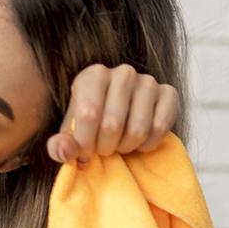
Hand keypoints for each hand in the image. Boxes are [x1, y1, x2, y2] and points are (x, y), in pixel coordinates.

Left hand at [46, 63, 178, 164]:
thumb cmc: (89, 125)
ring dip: (126, 147)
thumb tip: (64, 153)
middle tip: (103, 150)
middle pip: (112, 125)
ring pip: (137, 129)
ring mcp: (148, 81)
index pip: (88, 113)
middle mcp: (122, 72)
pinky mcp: (169, 93)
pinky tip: (139, 143)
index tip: (84, 154)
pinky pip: (160, 128)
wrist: (121, 118)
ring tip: (119, 145)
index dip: (85, 142)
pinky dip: (147, 144)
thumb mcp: (70, 134)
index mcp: (93, 75)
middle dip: (105, 148)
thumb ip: (59, 145)